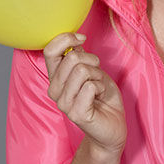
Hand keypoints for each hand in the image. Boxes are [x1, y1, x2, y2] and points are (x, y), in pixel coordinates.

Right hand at [43, 32, 125, 154]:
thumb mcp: (92, 70)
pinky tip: (100, 98)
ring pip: (82, 70)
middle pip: (72, 58)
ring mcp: (63, 103)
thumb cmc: (102, 97)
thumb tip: (76, 39)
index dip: (67, 38)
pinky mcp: (76, 113)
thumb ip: (79, 56)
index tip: (82, 39)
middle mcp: (54, 90)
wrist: (113, 125)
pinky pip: (90, 86)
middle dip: (92, 61)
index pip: (50, 50)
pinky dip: (101, 87)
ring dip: (98, 76)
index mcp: (55, 78)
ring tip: (99, 88)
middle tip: (97, 76)